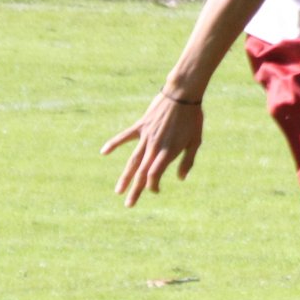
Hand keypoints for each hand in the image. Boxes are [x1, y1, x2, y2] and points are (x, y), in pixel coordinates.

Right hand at [101, 91, 203, 206]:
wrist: (183, 94)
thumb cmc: (192, 118)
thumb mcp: (195, 141)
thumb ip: (188, 161)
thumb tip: (181, 178)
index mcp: (168, 151)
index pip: (155, 175)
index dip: (152, 185)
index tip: (154, 191)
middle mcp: (155, 146)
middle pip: (142, 172)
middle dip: (135, 190)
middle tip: (128, 205)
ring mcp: (146, 136)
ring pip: (132, 160)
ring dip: (125, 176)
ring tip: (118, 190)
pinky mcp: (140, 126)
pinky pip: (124, 137)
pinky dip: (114, 144)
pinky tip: (104, 152)